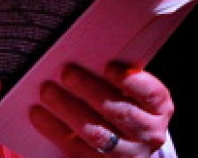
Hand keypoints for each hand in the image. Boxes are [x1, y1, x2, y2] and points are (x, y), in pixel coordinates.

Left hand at [30, 62, 173, 156]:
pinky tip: (38, 114)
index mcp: (159, 108)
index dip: (131, 81)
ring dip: (69, 110)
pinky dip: (55, 130)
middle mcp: (148, 134)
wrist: (124, 145)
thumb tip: (85, 50)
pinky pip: (75, 150)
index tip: (108, 66)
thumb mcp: (130, 90)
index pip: (151, 94)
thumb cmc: (122, 103)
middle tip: (67, 72)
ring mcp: (126, 155)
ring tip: (47, 91)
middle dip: (90, 91)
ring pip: (97, 133)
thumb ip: (118, 75)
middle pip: (120, 112)